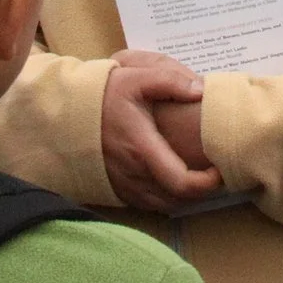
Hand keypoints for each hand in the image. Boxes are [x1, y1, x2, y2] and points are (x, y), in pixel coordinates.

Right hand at [101, 49, 222, 211]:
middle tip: (213, 173)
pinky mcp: (114, 189)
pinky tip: (170, 180)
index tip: (219, 171)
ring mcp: (122, 185)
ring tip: (195, 177)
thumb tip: (200, 89)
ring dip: (182, 196)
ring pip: (163, 205)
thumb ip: (170, 80)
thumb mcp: (135, 77)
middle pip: (177, 199)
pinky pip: (146, 204)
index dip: (207, 184)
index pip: (182, 183)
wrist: (64, 111)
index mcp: (142, 149)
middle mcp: (133, 174)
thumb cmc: (102, 94)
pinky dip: (163, 198)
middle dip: (200, 190)